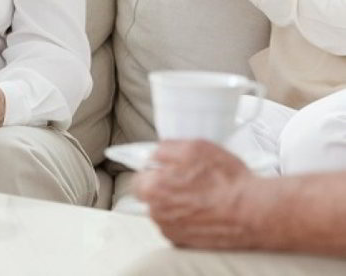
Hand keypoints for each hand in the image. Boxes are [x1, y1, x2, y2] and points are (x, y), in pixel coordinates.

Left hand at [134, 140, 257, 248]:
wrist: (256, 212)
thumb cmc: (227, 181)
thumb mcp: (193, 147)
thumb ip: (164, 149)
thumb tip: (155, 154)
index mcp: (155, 189)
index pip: (137, 180)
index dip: (151, 172)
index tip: (163, 170)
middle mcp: (160, 215)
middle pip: (152, 197)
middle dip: (165, 188)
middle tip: (188, 181)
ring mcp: (174, 233)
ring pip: (166, 213)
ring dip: (177, 205)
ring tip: (202, 196)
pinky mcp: (190, 246)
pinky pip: (181, 228)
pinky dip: (189, 220)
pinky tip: (206, 211)